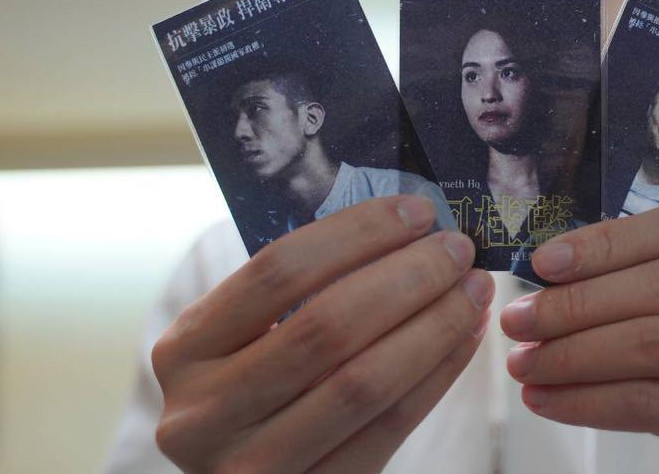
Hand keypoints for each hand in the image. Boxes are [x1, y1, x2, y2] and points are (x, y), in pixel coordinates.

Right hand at [153, 195, 494, 472]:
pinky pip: (389, 427)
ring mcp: (251, 466)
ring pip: (365, 381)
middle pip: (327, 326)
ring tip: (473, 290)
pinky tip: (464, 337)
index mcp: (184, 349)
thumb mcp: (246, 339)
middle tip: (458, 249)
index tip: (417, 211)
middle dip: (407, 277)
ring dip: (434, 325)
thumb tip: (404, 224)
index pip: (277, 271)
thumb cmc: (258, 386)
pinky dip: (438, 374)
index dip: (356, 234)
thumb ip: (298, 290)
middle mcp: (203, 412)